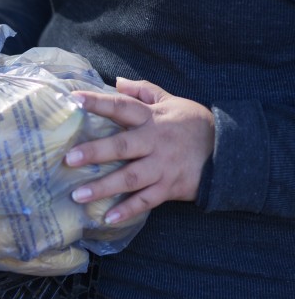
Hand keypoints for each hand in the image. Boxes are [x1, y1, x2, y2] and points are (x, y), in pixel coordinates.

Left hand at [65, 77, 214, 223]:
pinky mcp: (170, 187)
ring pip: (130, 178)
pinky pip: (146, 201)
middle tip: (69, 159)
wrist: (229, 151)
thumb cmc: (192, 125)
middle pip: (122, 146)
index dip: (99, 102)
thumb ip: (144, 92)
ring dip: (104, 187)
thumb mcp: (172, 102)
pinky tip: (107, 218)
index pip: (123, 107)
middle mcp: (155, 142)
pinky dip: (128, 210)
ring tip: (77, 195)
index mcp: (152, 119)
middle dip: (96, 152)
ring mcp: (162, 166)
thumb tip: (118, 81)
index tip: (74, 99)